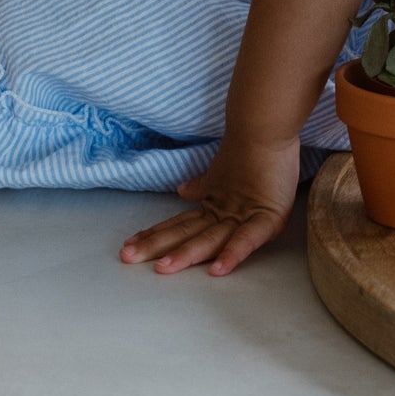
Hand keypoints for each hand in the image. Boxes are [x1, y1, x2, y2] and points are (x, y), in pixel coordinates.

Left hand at [119, 134, 299, 276]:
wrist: (267, 125)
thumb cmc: (252, 151)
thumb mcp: (224, 175)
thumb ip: (203, 187)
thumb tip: (182, 191)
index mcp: (213, 205)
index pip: (179, 224)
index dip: (155, 234)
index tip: (129, 244)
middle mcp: (223, 212)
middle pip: (185, 233)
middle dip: (156, 246)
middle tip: (126, 257)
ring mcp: (243, 215)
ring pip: (210, 238)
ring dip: (185, 253)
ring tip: (162, 267)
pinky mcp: (267, 219)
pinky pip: (248, 240)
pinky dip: (232, 254)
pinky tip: (217, 270)